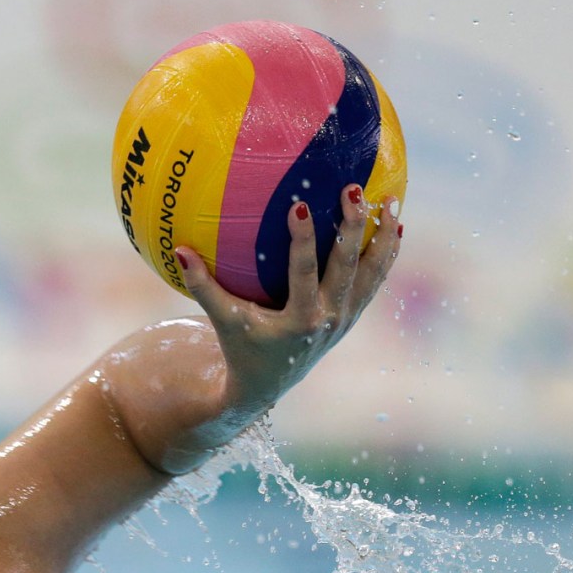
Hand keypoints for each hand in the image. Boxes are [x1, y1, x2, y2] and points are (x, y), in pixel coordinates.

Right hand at [176, 184, 401, 416]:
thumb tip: (178, 250)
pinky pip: (375, 280)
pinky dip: (386, 254)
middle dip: (352, 227)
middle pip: (347, 267)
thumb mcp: (222, 319)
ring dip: (382, 237)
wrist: (268, 384)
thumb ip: (201, 286)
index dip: (302, 241)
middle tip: (354, 189)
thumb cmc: (241, 347)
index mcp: (297, 321)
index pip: (303, 274)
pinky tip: (395, 226)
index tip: (300, 206)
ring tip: (392, 201)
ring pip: (372, 273)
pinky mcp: (352, 315)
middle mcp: (328, 319)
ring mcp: (345, 318)